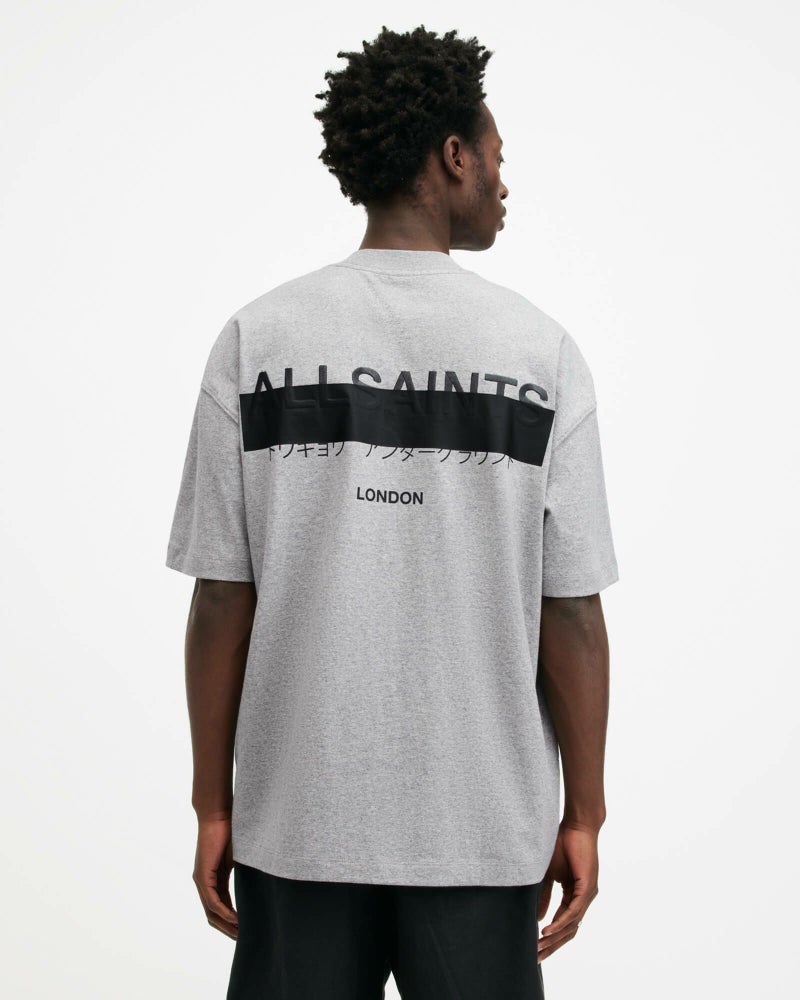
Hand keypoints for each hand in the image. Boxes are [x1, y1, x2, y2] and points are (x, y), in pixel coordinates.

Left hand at [192, 814, 238, 938]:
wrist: (218, 815)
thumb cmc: (230, 831)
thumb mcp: (238, 858)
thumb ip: (244, 873)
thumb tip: (259, 883)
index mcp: (213, 878)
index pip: (220, 906)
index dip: (231, 920)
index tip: (245, 929)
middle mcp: (204, 883)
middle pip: (213, 915)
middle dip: (228, 929)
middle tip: (243, 939)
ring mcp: (201, 880)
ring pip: (212, 912)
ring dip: (226, 925)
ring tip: (240, 934)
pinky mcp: (202, 876)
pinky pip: (213, 901)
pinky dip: (224, 912)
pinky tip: (236, 919)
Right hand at [537, 819, 599, 961]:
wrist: (576, 825)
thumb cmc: (562, 845)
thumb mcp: (548, 874)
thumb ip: (544, 896)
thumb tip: (539, 918)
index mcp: (574, 895)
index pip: (563, 923)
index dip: (550, 938)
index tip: (535, 949)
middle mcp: (583, 898)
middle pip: (569, 930)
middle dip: (552, 945)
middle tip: (536, 958)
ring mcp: (587, 894)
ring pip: (571, 924)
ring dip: (554, 937)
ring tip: (539, 946)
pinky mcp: (587, 887)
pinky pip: (574, 911)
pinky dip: (561, 922)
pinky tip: (548, 930)